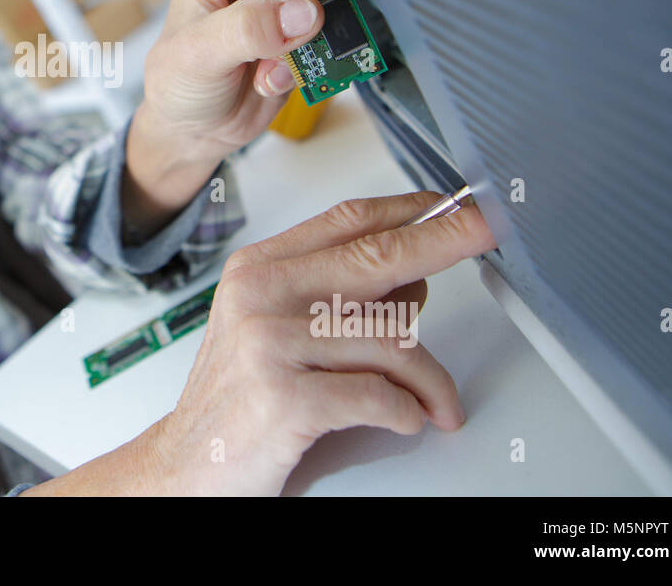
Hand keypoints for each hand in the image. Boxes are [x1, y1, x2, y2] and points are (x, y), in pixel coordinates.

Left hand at [120, 0, 324, 233]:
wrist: (196, 130)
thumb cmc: (177, 83)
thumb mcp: (198, 54)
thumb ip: (246, 29)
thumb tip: (298, 11)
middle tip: (293, 28)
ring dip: (307, 36)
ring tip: (268, 66)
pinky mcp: (305, 29)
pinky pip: (332, 31)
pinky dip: (313, 58)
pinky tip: (275, 78)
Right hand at [147, 191, 495, 494]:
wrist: (185, 465)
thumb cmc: (237, 397)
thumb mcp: (273, 329)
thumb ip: (334, 297)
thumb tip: (414, 279)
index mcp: (259, 269)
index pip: (348, 222)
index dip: (411, 210)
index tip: (457, 206)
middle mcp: (260, 295)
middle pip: (376, 257)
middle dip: (444, 241)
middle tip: (486, 230)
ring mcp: (269, 343)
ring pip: (390, 339)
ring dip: (430, 379)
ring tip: (436, 400)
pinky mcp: (284, 397)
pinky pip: (379, 396)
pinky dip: (407, 412)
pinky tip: (406, 418)